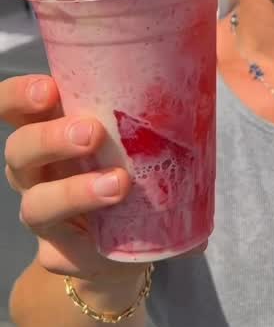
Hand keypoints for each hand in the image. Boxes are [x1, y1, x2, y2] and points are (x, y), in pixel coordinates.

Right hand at [2, 74, 140, 285]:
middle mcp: (35, 171)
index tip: (49, 88)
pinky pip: (56, 253)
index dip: (20, 96)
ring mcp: (42, 214)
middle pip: (20, 149)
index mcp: (49, 129)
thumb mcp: (138, 135)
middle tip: (92, 132)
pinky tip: (108, 240)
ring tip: (117, 184)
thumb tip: (202, 71)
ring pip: (35, 204)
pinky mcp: (56, 254)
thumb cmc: (134, 167)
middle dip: (51, 138)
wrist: (133, 242)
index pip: (14, 106)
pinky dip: (83, 247)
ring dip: (73, 192)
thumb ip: (152, 110)